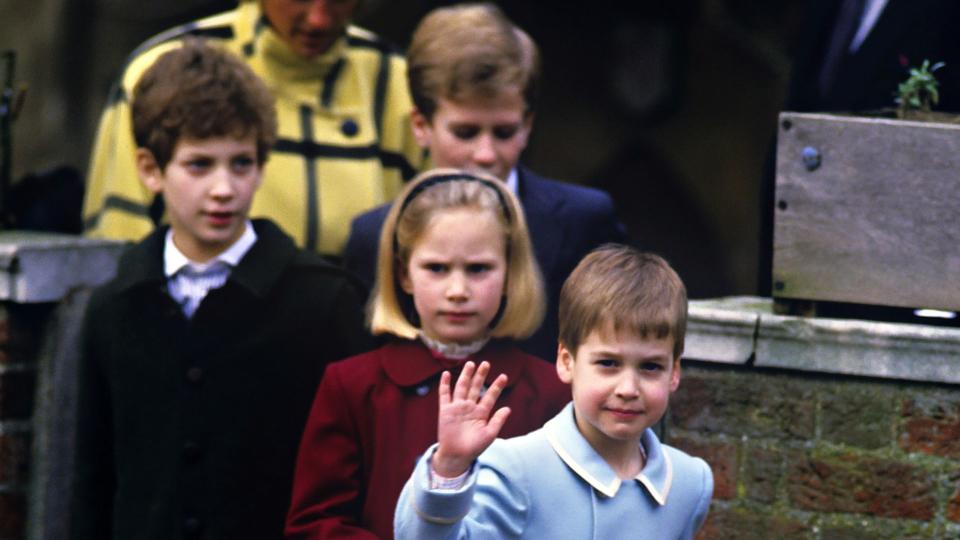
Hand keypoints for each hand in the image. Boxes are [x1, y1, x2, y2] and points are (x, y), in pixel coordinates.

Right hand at [432, 361, 510, 477]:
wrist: (457, 456)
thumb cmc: (474, 447)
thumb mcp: (489, 434)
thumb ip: (497, 421)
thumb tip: (508, 408)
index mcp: (481, 413)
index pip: (490, 396)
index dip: (496, 386)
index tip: (503, 376)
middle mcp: (470, 407)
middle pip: (476, 387)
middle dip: (480, 376)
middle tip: (486, 363)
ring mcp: (457, 407)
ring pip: (462, 387)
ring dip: (466, 376)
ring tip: (470, 364)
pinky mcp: (445, 410)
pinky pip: (444, 395)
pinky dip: (445, 384)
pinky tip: (446, 374)